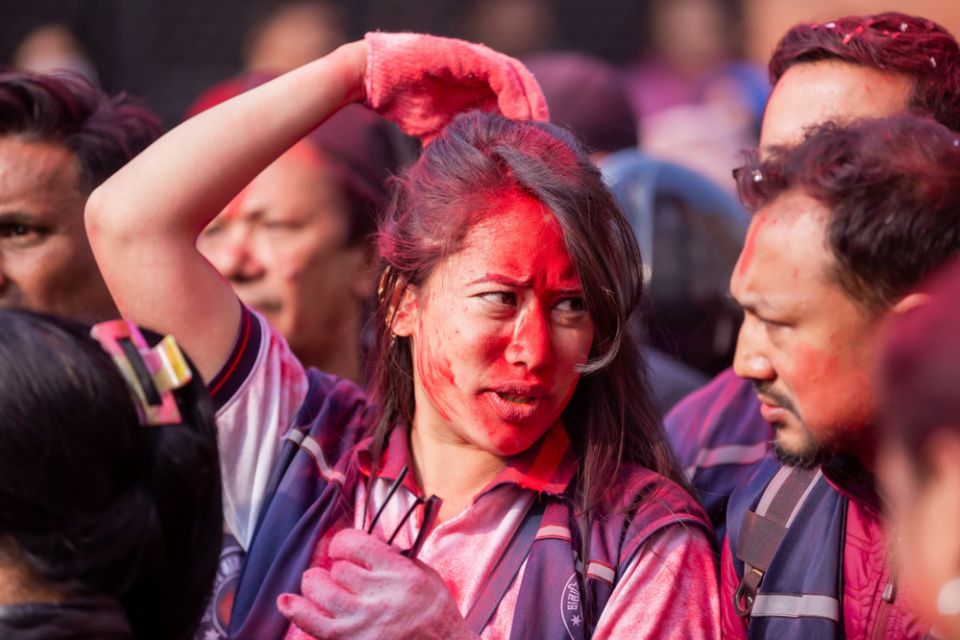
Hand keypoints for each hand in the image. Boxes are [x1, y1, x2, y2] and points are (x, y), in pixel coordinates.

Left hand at [278, 528, 477, 639]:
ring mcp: (361, 622)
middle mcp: (378, 595)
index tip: (342, 547)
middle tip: (337, 573)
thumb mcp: (428, 578)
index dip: (342, 542)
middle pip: (337, 569)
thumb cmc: (437, 619)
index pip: (355, 544)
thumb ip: (398, 560)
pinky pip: (313, 623)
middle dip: (334, 568)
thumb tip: (368, 549)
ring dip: (314, 584)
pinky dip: (296, 610)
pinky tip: (287, 601)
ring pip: (320, 590)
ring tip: (316, 583)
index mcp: (399, 574)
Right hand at [362, 32, 548, 142]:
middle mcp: (481, 74)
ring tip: (539, 131)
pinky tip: (521, 117)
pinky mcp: (468, 55)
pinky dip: (515, 94)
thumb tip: (471, 182)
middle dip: (536, 118)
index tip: (537, 152)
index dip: (527, 128)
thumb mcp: (439, 136)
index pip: (514, 106)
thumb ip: (459, 148)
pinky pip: (502, 73)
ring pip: (518, 81)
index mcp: (477, 91)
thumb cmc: (402, 108)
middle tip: (548, 145)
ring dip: (532, 106)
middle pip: (522, 93)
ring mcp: (476, 62)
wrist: (371, 81)